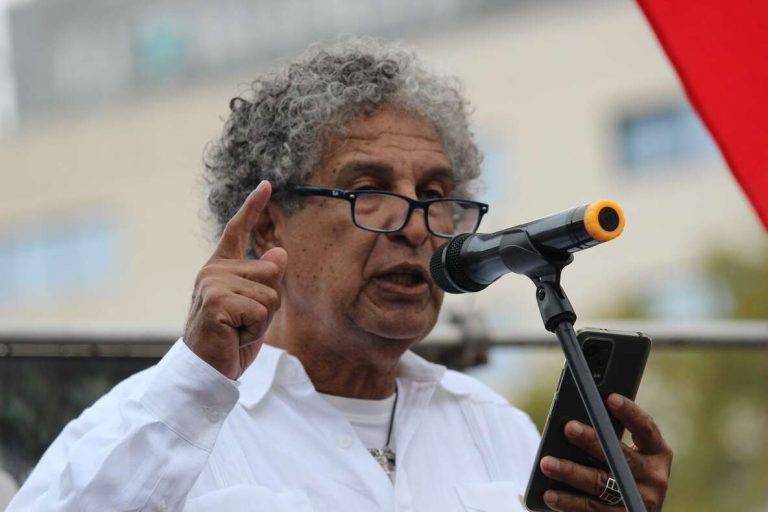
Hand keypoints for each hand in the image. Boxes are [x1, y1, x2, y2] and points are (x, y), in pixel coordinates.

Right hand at [183, 180, 286, 379]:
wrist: (207, 373)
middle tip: (243, 324)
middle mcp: (213, 270)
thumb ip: (268, 280)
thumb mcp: (258, 307)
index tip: (267, 183)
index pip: (238, 230)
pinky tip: (233, 336)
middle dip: (268, 304)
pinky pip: (261, 309)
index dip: (253, 206)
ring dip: (261, 321)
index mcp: (221, 268)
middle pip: (272, 272)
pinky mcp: (215, 300)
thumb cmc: (232, 340)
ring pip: (270, 293)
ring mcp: (212, 283)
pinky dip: (255, 330)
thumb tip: (280, 252)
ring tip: (237, 331)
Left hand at [539, 394, 672, 510]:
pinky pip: (593, 509)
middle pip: (619, 456)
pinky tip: (550, 494)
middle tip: (568, 427)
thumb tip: (574, 422)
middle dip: (592, 440)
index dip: (630, 412)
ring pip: (601, 483)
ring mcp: (641, 501)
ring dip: (571, 472)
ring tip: (546, 463)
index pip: (646, 428)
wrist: (632, 511)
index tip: (610, 398)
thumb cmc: (622, 471)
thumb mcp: (627, 455)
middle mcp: (655, 478)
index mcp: (658, 453)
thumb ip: (610, 439)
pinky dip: (569, 502)